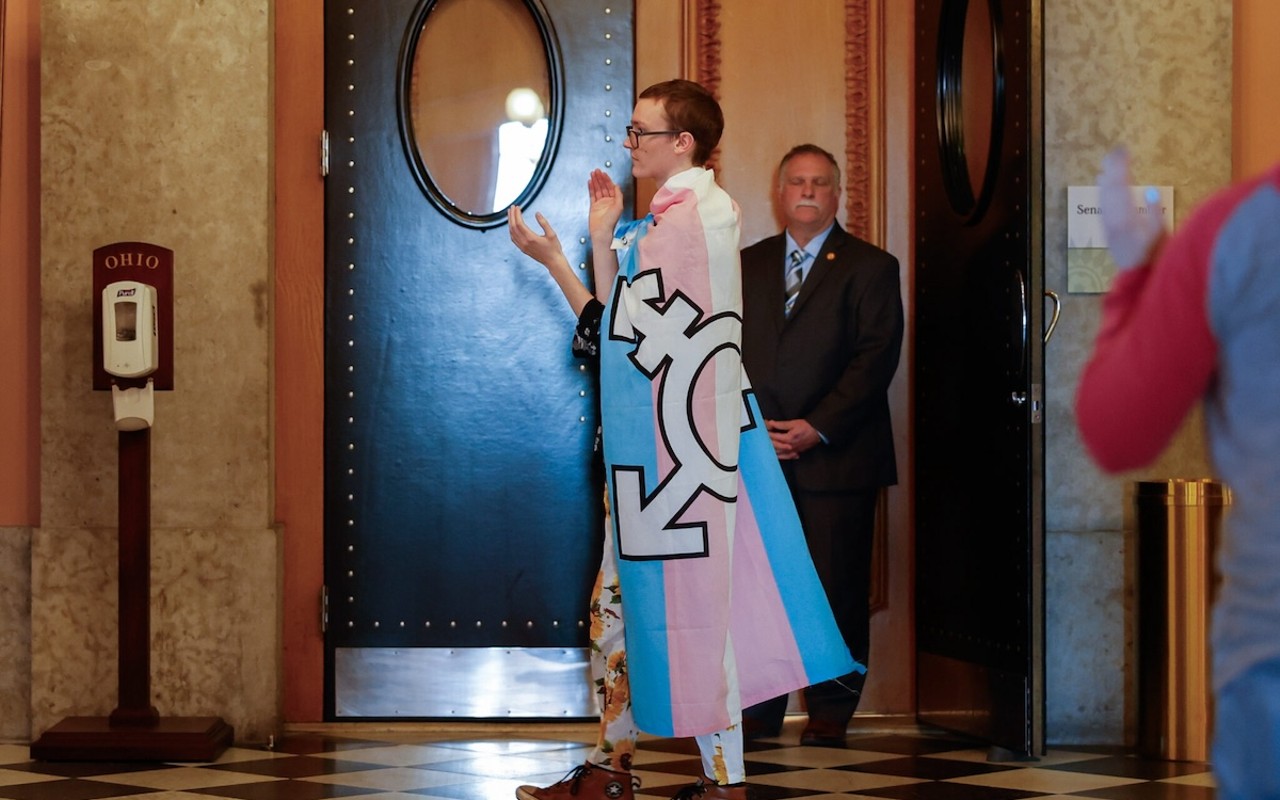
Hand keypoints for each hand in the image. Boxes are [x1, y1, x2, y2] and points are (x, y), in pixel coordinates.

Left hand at [508, 204, 565, 268]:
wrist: (553, 262)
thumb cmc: (554, 248)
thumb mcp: (552, 234)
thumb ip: (544, 223)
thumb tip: (537, 213)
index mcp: (531, 238)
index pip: (519, 223)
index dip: (517, 214)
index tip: (518, 206)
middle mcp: (524, 243)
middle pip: (513, 227)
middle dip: (512, 216)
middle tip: (512, 207)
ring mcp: (522, 247)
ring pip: (512, 233)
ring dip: (510, 222)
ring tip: (511, 213)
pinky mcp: (523, 249)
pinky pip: (513, 239)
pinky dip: (511, 230)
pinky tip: (512, 225)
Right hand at [587, 169, 622, 242]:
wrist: (601, 231)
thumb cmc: (611, 221)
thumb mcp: (619, 206)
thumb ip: (618, 194)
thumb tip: (617, 185)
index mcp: (615, 201)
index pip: (611, 187)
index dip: (607, 180)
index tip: (604, 173)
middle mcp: (608, 201)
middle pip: (604, 187)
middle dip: (600, 178)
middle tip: (597, 171)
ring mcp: (600, 203)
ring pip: (598, 189)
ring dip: (595, 181)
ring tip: (593, 174)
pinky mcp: (593, 206)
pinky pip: (592, 195)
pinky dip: (591, 188)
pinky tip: (590, 182)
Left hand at [766, 419, 820, 460]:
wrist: (817, 432)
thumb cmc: (806, 427)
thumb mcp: (794, 423)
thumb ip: (781, 424)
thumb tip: (771, 423)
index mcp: (788, 439)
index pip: (774, 437)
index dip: (767, 433)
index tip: (763, 430)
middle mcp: (789, 447)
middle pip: (774, 446)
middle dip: (767, 442)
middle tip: (761, 438)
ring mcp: (792, 451)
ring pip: (778, 453)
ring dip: (771, 450)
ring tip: (764, 447)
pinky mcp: (795, 453)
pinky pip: (785, 457)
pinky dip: (779, 456)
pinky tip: (775, 455)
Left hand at [1098, 147, 1165, 270]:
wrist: (1138, 279)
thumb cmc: (1155, 257)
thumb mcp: (1161, 236)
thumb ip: (1155, 214)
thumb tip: (1150, 191)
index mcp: (1125, 219)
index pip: (1120, 186)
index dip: (1120, 167)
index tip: (1123, 151)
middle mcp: (1112, 220)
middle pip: (1109, 189)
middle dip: (1112, 168)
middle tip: (1116, 151)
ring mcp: (1108, 226)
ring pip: (1104, 197)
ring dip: (1106, 178)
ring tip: (1108, 163)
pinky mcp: (1108, 230)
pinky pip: (1103, 205)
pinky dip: (1104, 191)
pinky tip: (1103, 183)